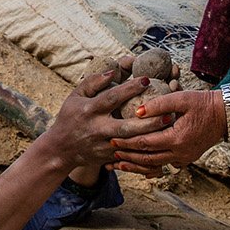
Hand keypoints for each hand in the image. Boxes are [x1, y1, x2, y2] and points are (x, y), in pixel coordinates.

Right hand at [36, 66, 162, 171]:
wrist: (60, 149)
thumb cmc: (70, 116)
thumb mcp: (75, 96)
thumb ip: (93, 82)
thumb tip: (113, 71)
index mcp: (89, 110)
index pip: (111, 98)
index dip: (129, 89)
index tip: (147, 79)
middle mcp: (97, 129)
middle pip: (126, 126)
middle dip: (148, 121)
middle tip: (168, 112)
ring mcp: (103, 146)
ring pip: (131, 144)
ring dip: (151, 137)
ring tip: (169, 127)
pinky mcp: (108, 158)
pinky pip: (130, 157)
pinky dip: (146, 152)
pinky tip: (161, 145)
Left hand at [110, 88, 224, 175]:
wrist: (225, 114)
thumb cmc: (203, 103)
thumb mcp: (181, 98)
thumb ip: (158, 104)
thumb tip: (137, 112)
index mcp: (177, 138)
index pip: (145, 143)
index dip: (127, 142)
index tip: (111, 140)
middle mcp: (180, 152)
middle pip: (147, 158)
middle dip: (127, 156)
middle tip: (110, 154)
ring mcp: (184, 157)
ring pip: (155, 165)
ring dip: (136, 165)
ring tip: (119, 164)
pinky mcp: (186, 158)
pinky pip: (164, 165)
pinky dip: (150, 166)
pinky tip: (139, 166)